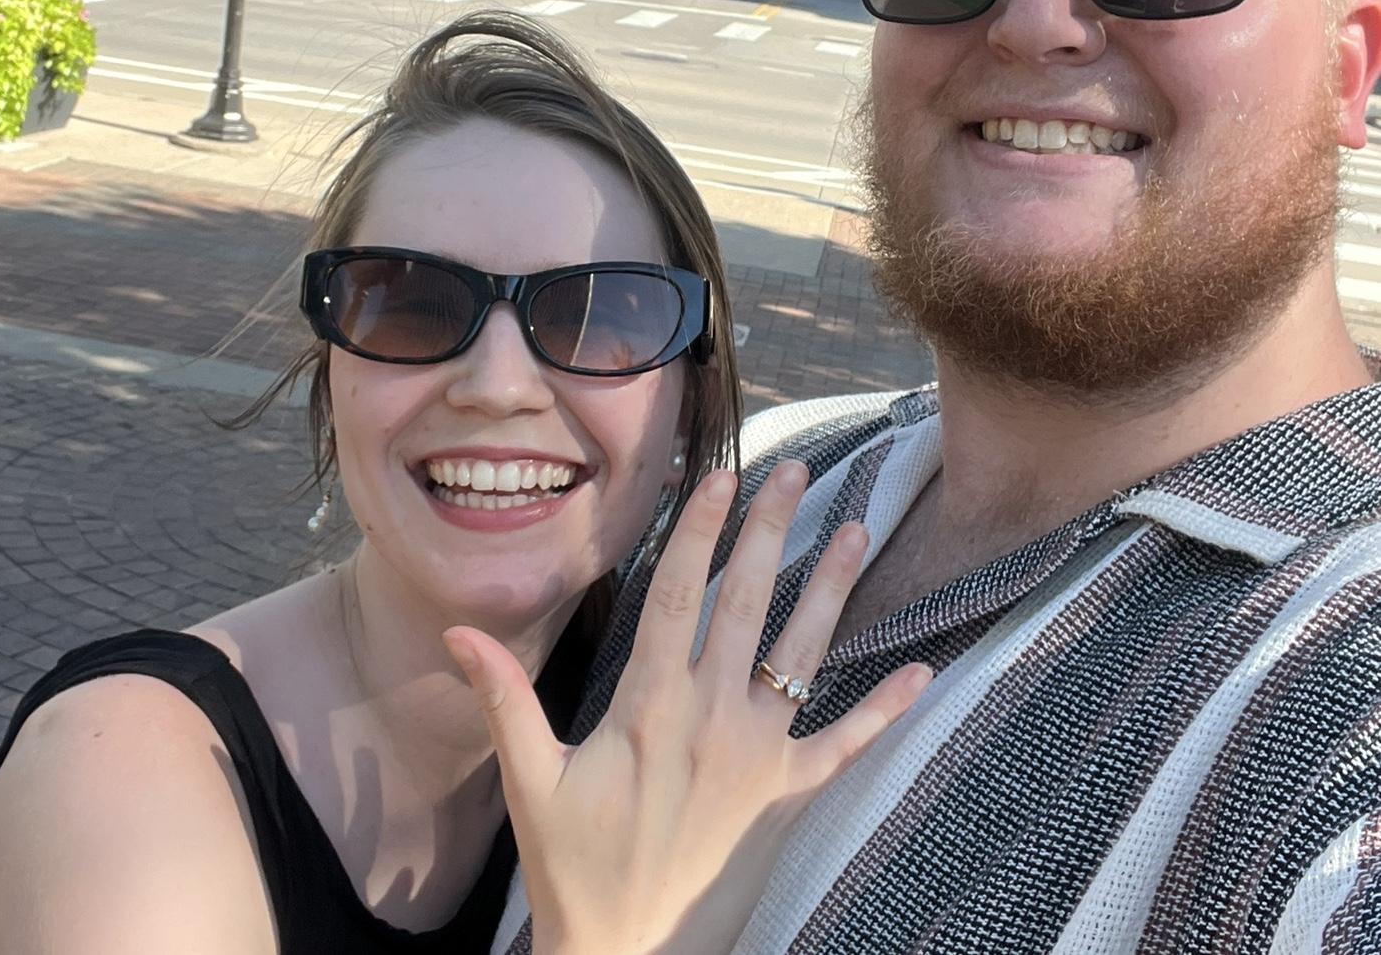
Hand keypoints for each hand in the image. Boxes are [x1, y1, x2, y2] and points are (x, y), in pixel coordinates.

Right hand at [444, 462, 930, 954]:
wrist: (621, 947)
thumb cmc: (570, 860)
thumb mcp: (530, 779)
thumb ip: (505, 700)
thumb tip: (460, 634)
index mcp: (651, 705)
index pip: (679, 592)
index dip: (699, 528)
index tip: (720, 476)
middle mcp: (712, 719)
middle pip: (748, 604)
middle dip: (772, 531)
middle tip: (796, 473)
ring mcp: (755, 756)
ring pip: (802, 655)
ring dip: (832, 589)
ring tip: (857, 531)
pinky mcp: (781, 794)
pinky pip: (843, 747)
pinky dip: (883, 710)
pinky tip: (921, 671)